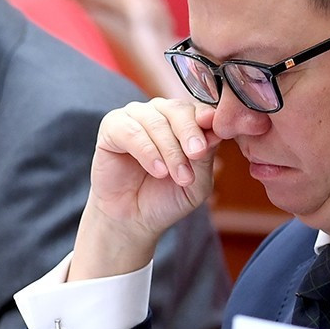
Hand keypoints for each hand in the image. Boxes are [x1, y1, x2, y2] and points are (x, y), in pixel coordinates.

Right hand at [71, 98, 223, 278]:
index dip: (207, 120)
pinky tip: (158, 171)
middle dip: (189, 133)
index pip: (198, 109)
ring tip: (179, 177)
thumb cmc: (167, 197)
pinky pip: (130, 131)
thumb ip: (206, 155)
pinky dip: (147, 151)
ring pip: (156, 122)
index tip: (215, 135)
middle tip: (197, 154)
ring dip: (170, 150)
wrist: (135, 219)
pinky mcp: (112, 127)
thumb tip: (217, 129)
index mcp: (184, 120)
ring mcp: (134, 117)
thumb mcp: (197, 181)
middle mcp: (160, 113)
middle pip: (177, 109)